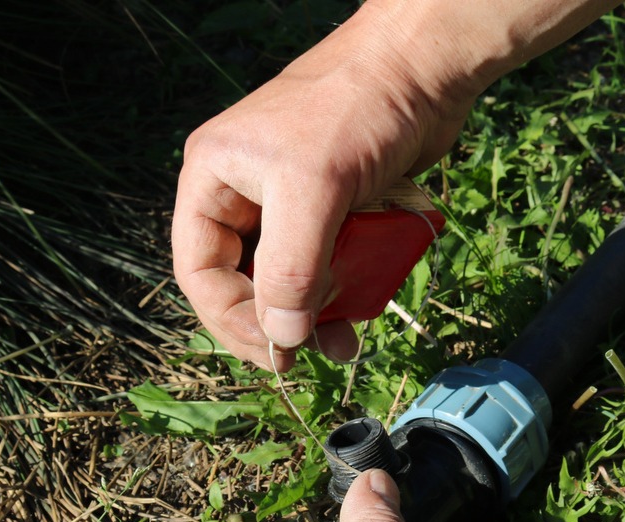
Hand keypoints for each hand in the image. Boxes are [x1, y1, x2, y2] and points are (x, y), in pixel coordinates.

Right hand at [170, 2, 475, 370]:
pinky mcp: (333, 206)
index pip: (199, 269)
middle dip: (276, 321)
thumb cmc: (356, 109)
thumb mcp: (313, 191)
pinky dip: (342, 289)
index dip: (230, 319)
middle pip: (243, 280)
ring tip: (344, 340)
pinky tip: (362, 305)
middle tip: (307, 353)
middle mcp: (245, 191)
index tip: (273, 354)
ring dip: (313, 314)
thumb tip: (282, 339)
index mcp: (214, 178)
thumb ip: (291, 270)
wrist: (424, 65)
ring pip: (288, 278)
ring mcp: (290, 200)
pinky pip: (326, 263)